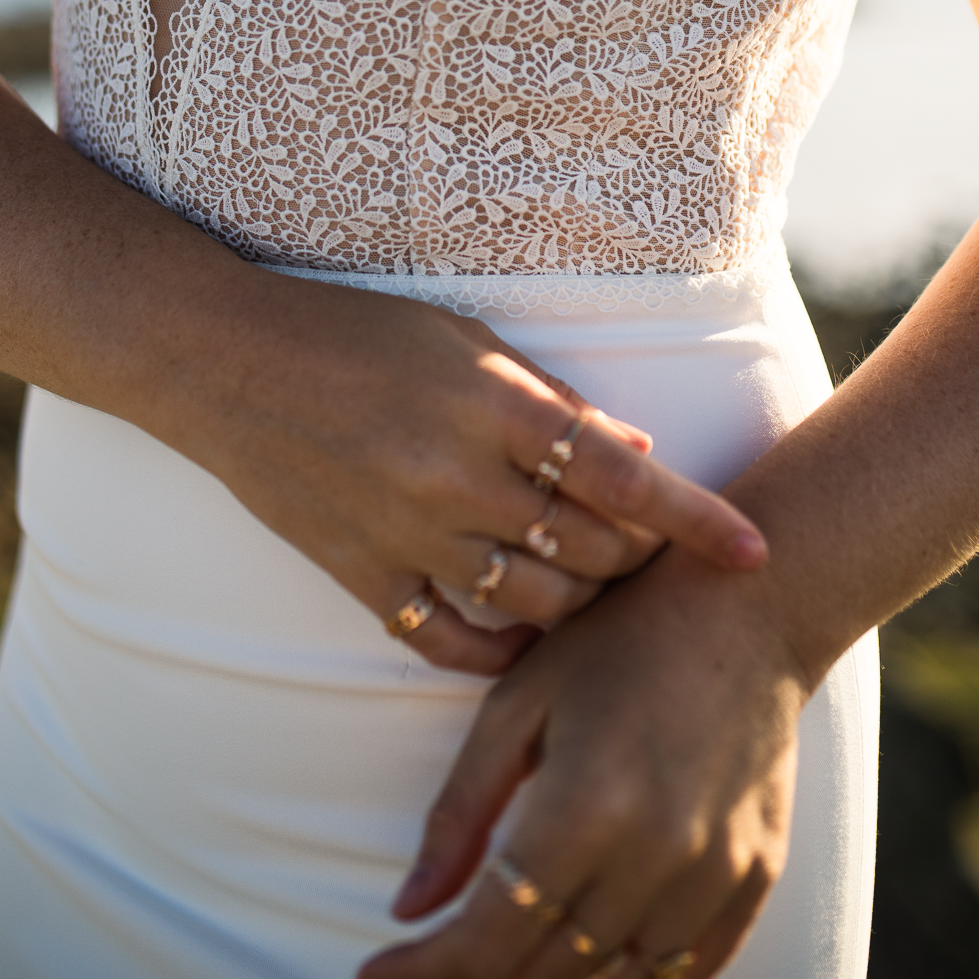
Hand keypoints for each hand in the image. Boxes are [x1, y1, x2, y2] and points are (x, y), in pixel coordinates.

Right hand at [184, 265, 767, 677]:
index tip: (752, 551)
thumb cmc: (353, 333)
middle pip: (591, 547)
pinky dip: (501, 645)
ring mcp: (408, 533)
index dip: (695, 517)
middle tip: (647, 547)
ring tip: (590, 579)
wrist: (226, 364)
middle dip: (638, 556)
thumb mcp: (462, 340)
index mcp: (490, 403)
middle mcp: (457, 475)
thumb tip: (635, 448)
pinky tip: (521, 629)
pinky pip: (453, 641)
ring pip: (537, 601)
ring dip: (581, 599)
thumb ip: (548, 400)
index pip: (621, 472)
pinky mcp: (364, 575)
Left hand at [357, 547, 809, 978]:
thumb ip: (461, 810)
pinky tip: (578, 969)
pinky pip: (682, 976)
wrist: (743, 610)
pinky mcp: (755, 879)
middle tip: (427, 965)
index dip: (426, 970)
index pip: (490, 937)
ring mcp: (716, 874)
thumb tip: (408, 909)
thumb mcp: (518, 703)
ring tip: (493, 970)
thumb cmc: (617, 639)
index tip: (376, 973)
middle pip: (546, 977)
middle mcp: (658, 854)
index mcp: (587, 804)